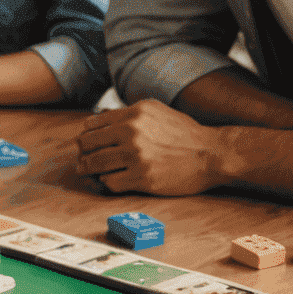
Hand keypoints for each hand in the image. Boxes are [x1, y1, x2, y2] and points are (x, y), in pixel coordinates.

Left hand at [76, 100, 229, 195]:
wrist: (211, 154)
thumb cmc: (184, 133)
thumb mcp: (155, 110)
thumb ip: (128, 112)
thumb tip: (100, 118)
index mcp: (133, 114)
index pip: (93, 124)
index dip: (86, 134)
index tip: (85, 141)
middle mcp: (132, 132)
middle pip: (88, 143)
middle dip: (82, 151)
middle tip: (80, 158)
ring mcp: (136, 156)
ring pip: (95, 164)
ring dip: (87, 168)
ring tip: (86, 170)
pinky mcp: (143, 178)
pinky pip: (110, 182)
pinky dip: (105, 182)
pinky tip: (108, 180)